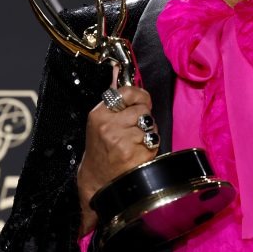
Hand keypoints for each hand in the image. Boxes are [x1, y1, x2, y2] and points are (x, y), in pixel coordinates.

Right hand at [76, 85, 156, 234]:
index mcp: (99, 114)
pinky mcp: (133, 154)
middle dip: (144, 120)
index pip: (127, 92)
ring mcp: (120, 140)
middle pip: (143, 110)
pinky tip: (138, 154)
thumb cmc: (102, 149)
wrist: (98, 181)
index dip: (140, 97)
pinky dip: (150, 148)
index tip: (142, 103)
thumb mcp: (101, 121)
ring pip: (150, 125)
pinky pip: (154, 142)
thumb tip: (118, 69)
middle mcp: (108, 126)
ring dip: (148, 134)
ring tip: (135, 143)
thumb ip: (114, 98)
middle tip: (134, 131)